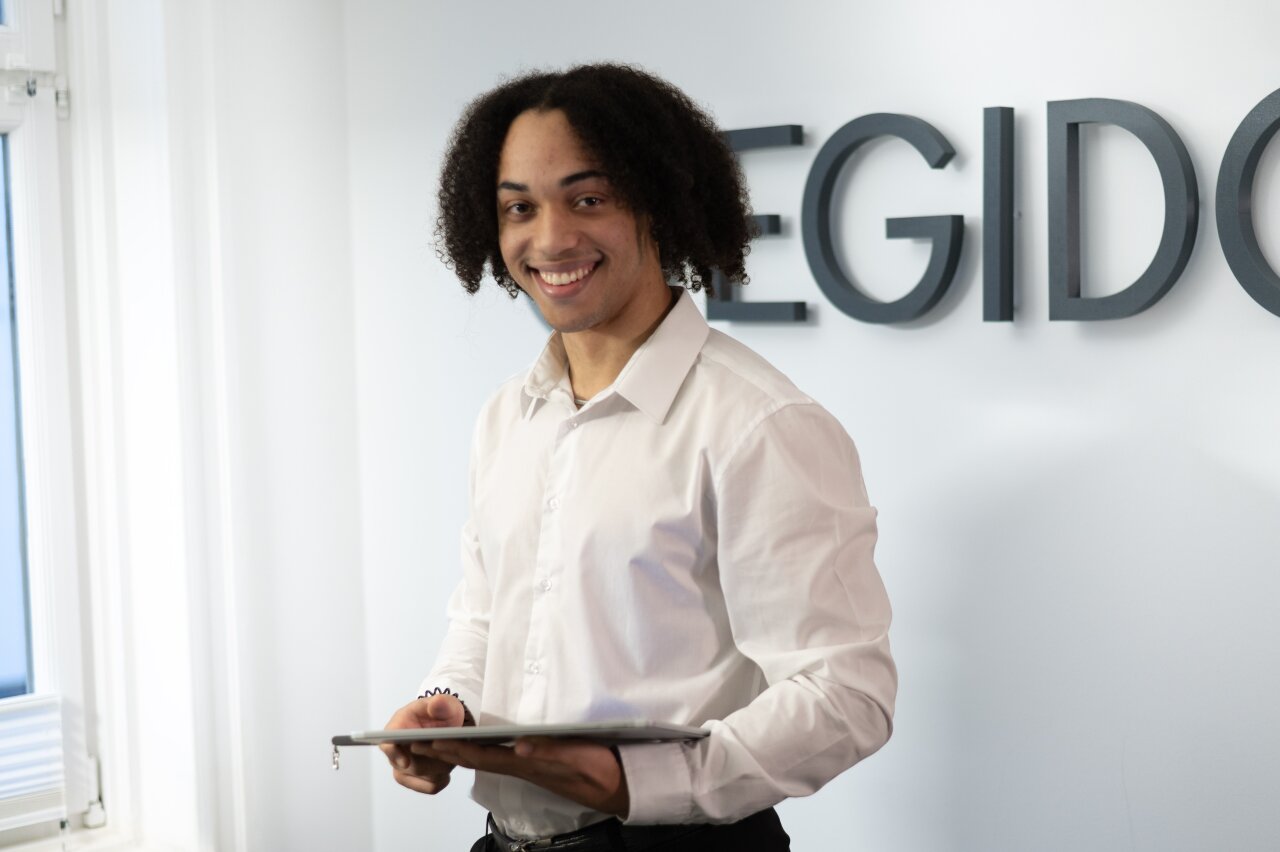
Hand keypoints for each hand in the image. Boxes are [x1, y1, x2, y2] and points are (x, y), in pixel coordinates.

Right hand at [380, 694, 468, 794]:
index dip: (394, 754)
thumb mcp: (446, 704)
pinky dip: (442, 778)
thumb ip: (442, 703)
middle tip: (446, 752)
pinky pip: (430, 786)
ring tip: (449, 755)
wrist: (448, 724)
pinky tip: (448, 767)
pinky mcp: (416, 779)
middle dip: (430, 760)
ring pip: (422, 777)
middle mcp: (396, 749)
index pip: (387, 744)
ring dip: (438, 768)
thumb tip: (436, 704)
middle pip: (408, 766)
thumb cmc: (442, 712)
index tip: (405, 762)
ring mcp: (404, 766)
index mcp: (398, 727)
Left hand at [423, 737, 629, 816]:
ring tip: (436, 745)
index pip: (483, 755)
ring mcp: (530, 767)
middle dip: (447, 751)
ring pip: (486, 759)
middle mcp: (524, 766)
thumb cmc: (601, 770)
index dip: (455, 748)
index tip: (429, 741)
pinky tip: (476, 748)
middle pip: (477, 759)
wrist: (620, 787)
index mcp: (528, 763)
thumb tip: (520, 745)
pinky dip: (481, 752)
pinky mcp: (539, 765)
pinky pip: (501, 759)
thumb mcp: (578, 757)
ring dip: (459, 752)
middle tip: (418, 744)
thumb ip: (550, 751)